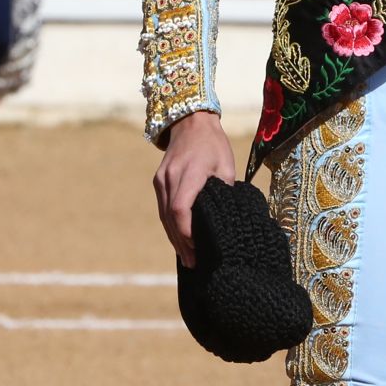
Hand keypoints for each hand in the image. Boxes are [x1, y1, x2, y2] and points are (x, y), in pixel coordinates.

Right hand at [153, 111, 235, 266]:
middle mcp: (169, 178)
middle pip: (170, 218)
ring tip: (187, 258)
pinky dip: (171, 226)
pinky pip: (163, 208)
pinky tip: (179, 240)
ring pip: (164, 216)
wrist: (190, 122)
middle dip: (181, 243)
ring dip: (174, 238)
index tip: (198, 247)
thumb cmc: (213, 143)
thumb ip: (224, 191)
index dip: (187, 232)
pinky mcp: (159, 181)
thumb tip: (225, 218)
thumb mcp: (226, 165)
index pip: (181, 209)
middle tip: (194, 263)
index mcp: (188, 173)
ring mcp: (161, 180)